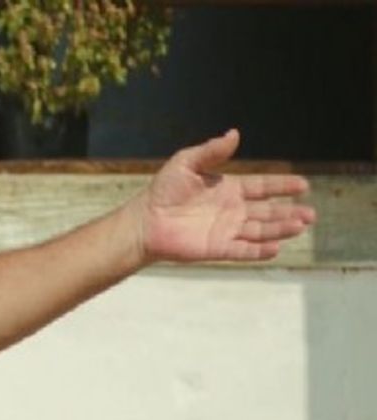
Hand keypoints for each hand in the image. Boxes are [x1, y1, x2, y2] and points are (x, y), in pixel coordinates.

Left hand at [136, 129, 315, 263]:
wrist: (144, 220)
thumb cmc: (163, 191)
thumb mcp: (186, 163)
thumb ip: (211, 151)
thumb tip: (234, 133)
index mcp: (229, 189)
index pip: (263, 187)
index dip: (283, 186)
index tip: (303, 185)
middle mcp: (233, 211)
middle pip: (268, 212)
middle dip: (289, 212)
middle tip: (310, 214)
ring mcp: (227, 230)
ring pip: (260, 231)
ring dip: (280, 229)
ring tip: (300, 226)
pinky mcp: (217, 248)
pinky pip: (243, 250)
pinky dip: (259, 250)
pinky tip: (276, 248)